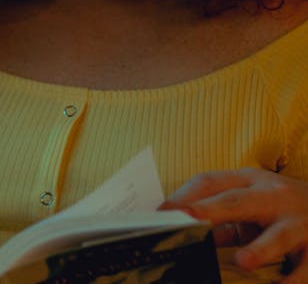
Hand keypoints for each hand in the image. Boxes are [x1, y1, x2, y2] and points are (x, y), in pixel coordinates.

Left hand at [160, 168, 307, 282]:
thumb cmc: (282, 206)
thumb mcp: (252, 201)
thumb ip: (223, 217)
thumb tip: (185, 234)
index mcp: (249, 181)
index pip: (211, 181)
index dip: (185, 195)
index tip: (161, 212)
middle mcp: (272, 195)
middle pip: (238, 201)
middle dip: (210, 210)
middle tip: (185, 220)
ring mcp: (297, 220)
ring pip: (279, 233)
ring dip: (261, 248)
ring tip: (244, 261)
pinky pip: (306, 266)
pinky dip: (294, 280)